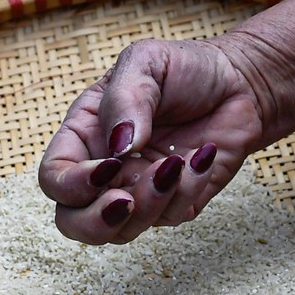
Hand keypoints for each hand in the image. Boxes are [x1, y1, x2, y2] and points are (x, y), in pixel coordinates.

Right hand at [38, 32, 273, 243]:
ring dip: (149, 204)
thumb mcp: (146, 62)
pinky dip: (187, 190)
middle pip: (73, 222)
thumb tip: (118, 147)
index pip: (55, 178)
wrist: (239, 82)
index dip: (72, 184)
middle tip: (125, 201)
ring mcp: (137, 192)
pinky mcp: (174, 204)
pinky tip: (202, 156)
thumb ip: (124, 99)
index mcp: (84, 136)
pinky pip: (169, 218)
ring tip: (177, 163)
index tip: (111, 166)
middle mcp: (105, 172)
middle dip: (95, 222)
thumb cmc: (184, 69)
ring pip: (121, 231)